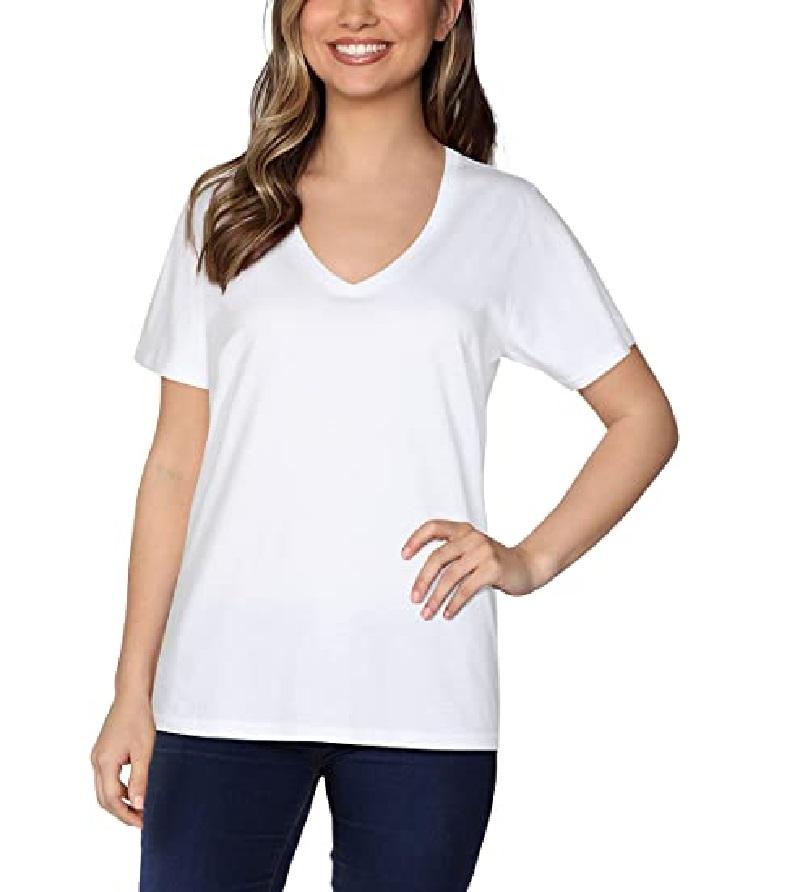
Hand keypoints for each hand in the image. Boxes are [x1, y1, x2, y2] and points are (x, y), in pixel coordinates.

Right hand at [90, 693, 154, 827]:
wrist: (130, 698)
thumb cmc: (138, 720)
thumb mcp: (143, 752)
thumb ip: (140, 780)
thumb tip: (139, 805)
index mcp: (104, 763)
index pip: (113, 800)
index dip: (127, 814)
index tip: (141, 822)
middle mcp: (96, 762)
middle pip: (104, 798)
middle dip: (121, 812)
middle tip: (139, 820)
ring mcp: (97, 757)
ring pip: (104, 789)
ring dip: (120, 801)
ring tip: (139, 807)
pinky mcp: (102, 752)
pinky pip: (106, 778)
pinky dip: (118, 788)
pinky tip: (133, 789)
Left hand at [401, 519, 549, 619]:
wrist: (528, 566)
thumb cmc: (495, 562)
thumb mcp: (472, 551)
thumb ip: (452, 555)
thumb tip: (422, 580)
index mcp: (464, 530)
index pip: (434, 527)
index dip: (416, 539)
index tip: (403, 556)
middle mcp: (472, 537)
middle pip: (438, 557)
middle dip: (422, 580)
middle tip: (414, 598)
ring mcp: (483, 551)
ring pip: (451, 576)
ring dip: (436, 597)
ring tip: (427, 612)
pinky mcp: (493, 568)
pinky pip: (467, 588)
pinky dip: (454, 603)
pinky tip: (447, 613)